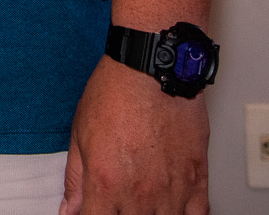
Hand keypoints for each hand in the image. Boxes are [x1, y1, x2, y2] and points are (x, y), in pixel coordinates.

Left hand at [61, 57, 209, 213]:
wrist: (154, 68)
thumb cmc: (116, 93)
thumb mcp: (80, 134)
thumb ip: (76, 179)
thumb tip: (70, 209)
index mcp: (106, 183)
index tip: (89, 212)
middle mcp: (141, 193)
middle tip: (115, 203)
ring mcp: (173, 190)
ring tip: (141, 204)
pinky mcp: (198, 179)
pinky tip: (172, 209)